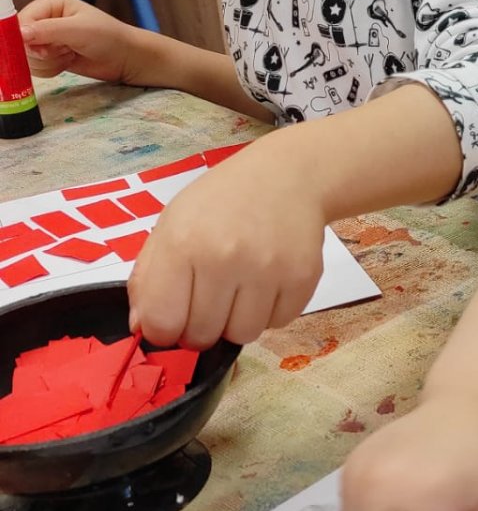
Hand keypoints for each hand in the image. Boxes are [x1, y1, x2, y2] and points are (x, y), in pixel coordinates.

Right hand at [20, 0, 148, 83]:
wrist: (126, 58)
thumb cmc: (108, 37)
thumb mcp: (78, 30)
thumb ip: (48, 30)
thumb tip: (20, 33)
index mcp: (50, 4)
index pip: (21, 20)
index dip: (25, 37)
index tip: (42, 47)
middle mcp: (45, 20)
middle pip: (20, 41)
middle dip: (41, 51)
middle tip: (64, 50)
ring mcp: (47, 40)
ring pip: (27, 57)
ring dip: (48, 61)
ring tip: (69, 54)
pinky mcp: (50, 56)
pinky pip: (37, 67)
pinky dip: (51, 69)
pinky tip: (68, 61)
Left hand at [128, 152, 325, 347]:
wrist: (288, 175)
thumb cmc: (222, 200)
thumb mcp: (171, 224)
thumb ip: (148, 277)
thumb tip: (142, 328)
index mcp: (182, 243)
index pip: (162, 322)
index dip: (162, 330)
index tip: (172, 320)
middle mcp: (224, 258)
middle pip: (202, 335)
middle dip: (200, 327)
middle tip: (208, 300)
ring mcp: (267, 270)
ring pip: (243, 336)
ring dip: (237, 322)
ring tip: (239, 289)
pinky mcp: (303, 277)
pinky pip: (278, 323)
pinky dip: (270, 312)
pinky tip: (266, 282)